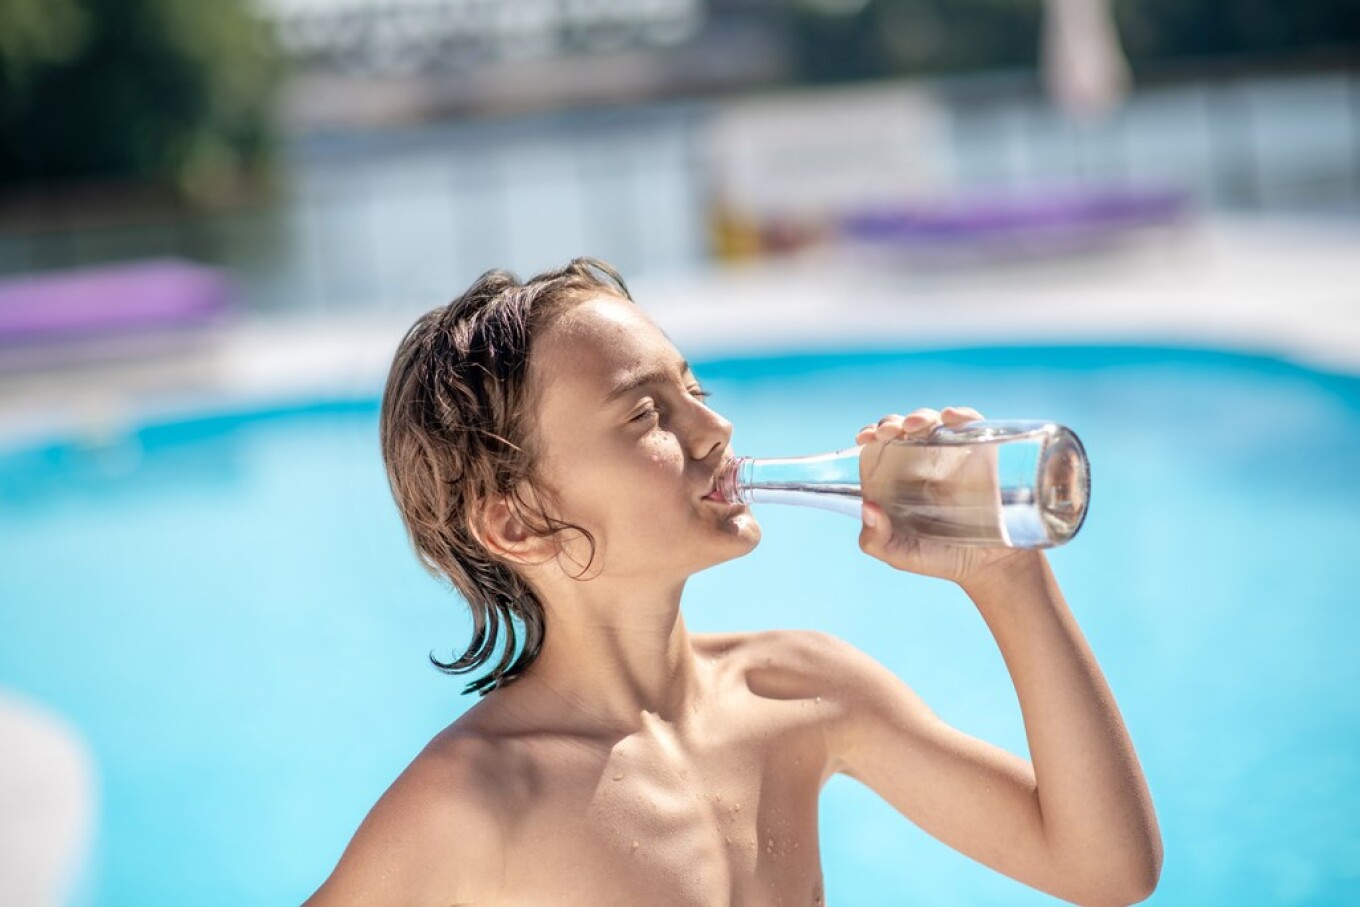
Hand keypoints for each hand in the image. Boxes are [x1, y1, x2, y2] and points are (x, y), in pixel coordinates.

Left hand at [855, 406, 1033, 587]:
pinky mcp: (982, 453)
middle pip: (902, 428)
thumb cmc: (942, 558)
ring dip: (921, 416)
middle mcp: (922, 461)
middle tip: (889, 432)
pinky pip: (971, 425)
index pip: (878, 447)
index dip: (870, 435)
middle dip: (891, 423)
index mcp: (897, 479)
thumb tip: (867, 508)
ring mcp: (953, 454)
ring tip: (915, 425)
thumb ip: (877, 540)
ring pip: (933, 421)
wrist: (992, 565)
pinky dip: (961, 415)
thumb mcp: (902, 556)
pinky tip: (950, 418)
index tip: (865, 438)